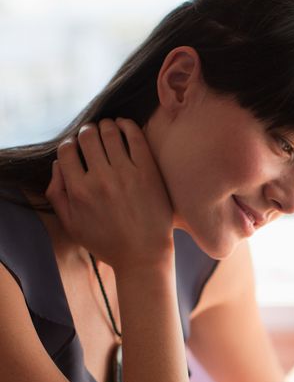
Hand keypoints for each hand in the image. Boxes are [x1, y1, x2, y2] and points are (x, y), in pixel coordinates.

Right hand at [45, 119, 173, 269]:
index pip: (67, 150)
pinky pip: (135, 137)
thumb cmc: (106, 242)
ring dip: (105, 125)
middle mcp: (100, 180)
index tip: (76, 148)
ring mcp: (126, 174)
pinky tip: (124, 126)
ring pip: (109, 132)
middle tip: (91, 135)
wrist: (143, 255)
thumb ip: (57, 194)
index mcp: (79, 191)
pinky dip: (127, 125)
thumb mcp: (72, 224)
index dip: (69, 144)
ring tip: (107, 129)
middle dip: (86, 132)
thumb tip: (57, 164)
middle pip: (87, 136)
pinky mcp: (148, 172)